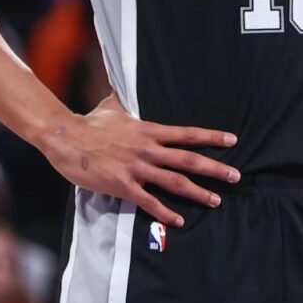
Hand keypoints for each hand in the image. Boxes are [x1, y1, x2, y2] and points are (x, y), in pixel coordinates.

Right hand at [42, 94, 239, 226]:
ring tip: (216, 200)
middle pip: (188, 159)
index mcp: (149, 130)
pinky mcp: (123, 185)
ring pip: (174, 182)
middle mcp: (148, 149)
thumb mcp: (112, 106)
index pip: (187, 134)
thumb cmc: (89, 123)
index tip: (231, 140)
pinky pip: (149, 202)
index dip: (211, 137)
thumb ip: (125, 98)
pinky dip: (165, 212)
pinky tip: (178, 220)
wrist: (67, 139)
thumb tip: (124, 82)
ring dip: (197, 192)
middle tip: (235, 176)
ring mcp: (137, 168)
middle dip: (215, 168)